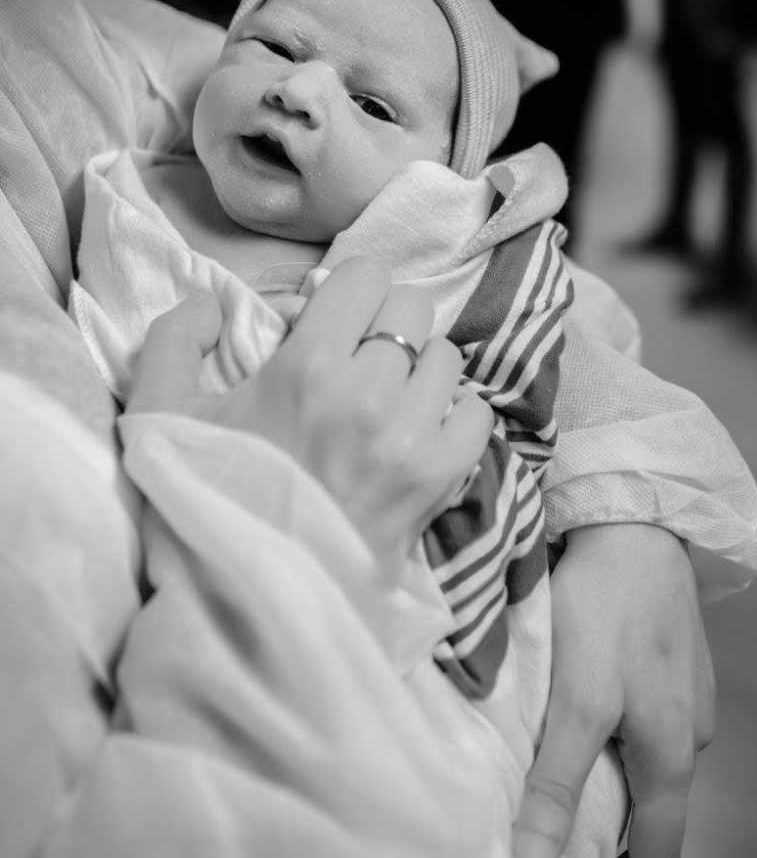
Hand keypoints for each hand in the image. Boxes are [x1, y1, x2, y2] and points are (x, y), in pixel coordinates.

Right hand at [127, 257, 493, 574]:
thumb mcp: (159, 414)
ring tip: (389, 399)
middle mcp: (366, 393)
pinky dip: (455, 414)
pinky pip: (476, 413)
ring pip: (446, 357)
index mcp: (305, 366)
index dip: (349, 291)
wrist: (246, 602)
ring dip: (420, 369)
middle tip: (361, 357)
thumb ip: (176, 338)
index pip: (366, 276)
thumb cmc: (206, 500)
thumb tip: (216, 302)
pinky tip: (420, 430)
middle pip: (412, 309)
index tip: (334, 318)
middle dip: (385, 323)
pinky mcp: (437, 480)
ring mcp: (408, 439)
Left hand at [513, 523, 714, 857]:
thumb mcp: (577, 703)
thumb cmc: (606, 610)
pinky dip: (620, 716)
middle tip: (554, 807)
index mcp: (675, 757)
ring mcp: (691, 694)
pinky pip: (649, 711)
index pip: (656, 850)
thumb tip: (532, 857)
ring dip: (612, 760)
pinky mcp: (679, 660)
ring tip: (562, 744)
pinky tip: (590, 689)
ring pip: (648, 754)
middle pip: (651, 805)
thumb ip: (557, 785)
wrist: (634, 521)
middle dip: (608, 814)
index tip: (575, 855)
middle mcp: (695, 735)